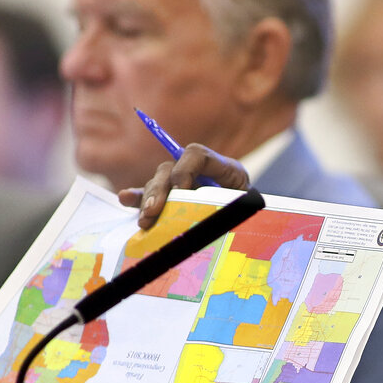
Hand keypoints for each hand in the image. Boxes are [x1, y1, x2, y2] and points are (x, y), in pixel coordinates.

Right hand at [118, 143, 250, 228]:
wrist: (256, 227)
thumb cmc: (254, 218)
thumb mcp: (247, 210)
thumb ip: (230, 208)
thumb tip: (210, 214)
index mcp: (224, 169)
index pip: (197, 155)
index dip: (185, 169)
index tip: (181, 191)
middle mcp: (201, 173)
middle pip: (170, 169)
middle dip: (159, 190)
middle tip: (152, 211)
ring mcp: (185, 185)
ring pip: (158, 182)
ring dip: (148, 199)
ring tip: (144, 220)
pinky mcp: (174, 200)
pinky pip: (151, 196)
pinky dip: (138, 198)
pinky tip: (126, 198)